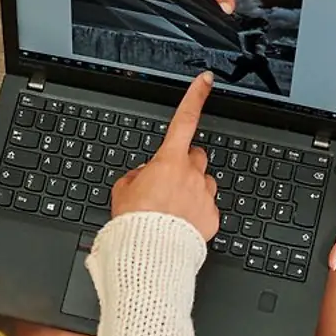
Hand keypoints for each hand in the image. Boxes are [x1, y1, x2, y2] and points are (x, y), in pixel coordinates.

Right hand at [111, 72, 219, 239]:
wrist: (149, 254)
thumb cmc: (134, 223)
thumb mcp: (122, 191)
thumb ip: (136, 176)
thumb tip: (143, 175)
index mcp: (168, 161)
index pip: (184, 120)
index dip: (195, 96)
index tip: (206, 81)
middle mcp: (191, 174)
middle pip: (195, 155)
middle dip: (184, 163)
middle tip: (168, 180)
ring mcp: (204, 195)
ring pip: (203, 182)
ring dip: (192, 188)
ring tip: (173, 208)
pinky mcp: (212, 217)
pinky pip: (207, 208)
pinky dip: (196, 213)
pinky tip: (181, 224)